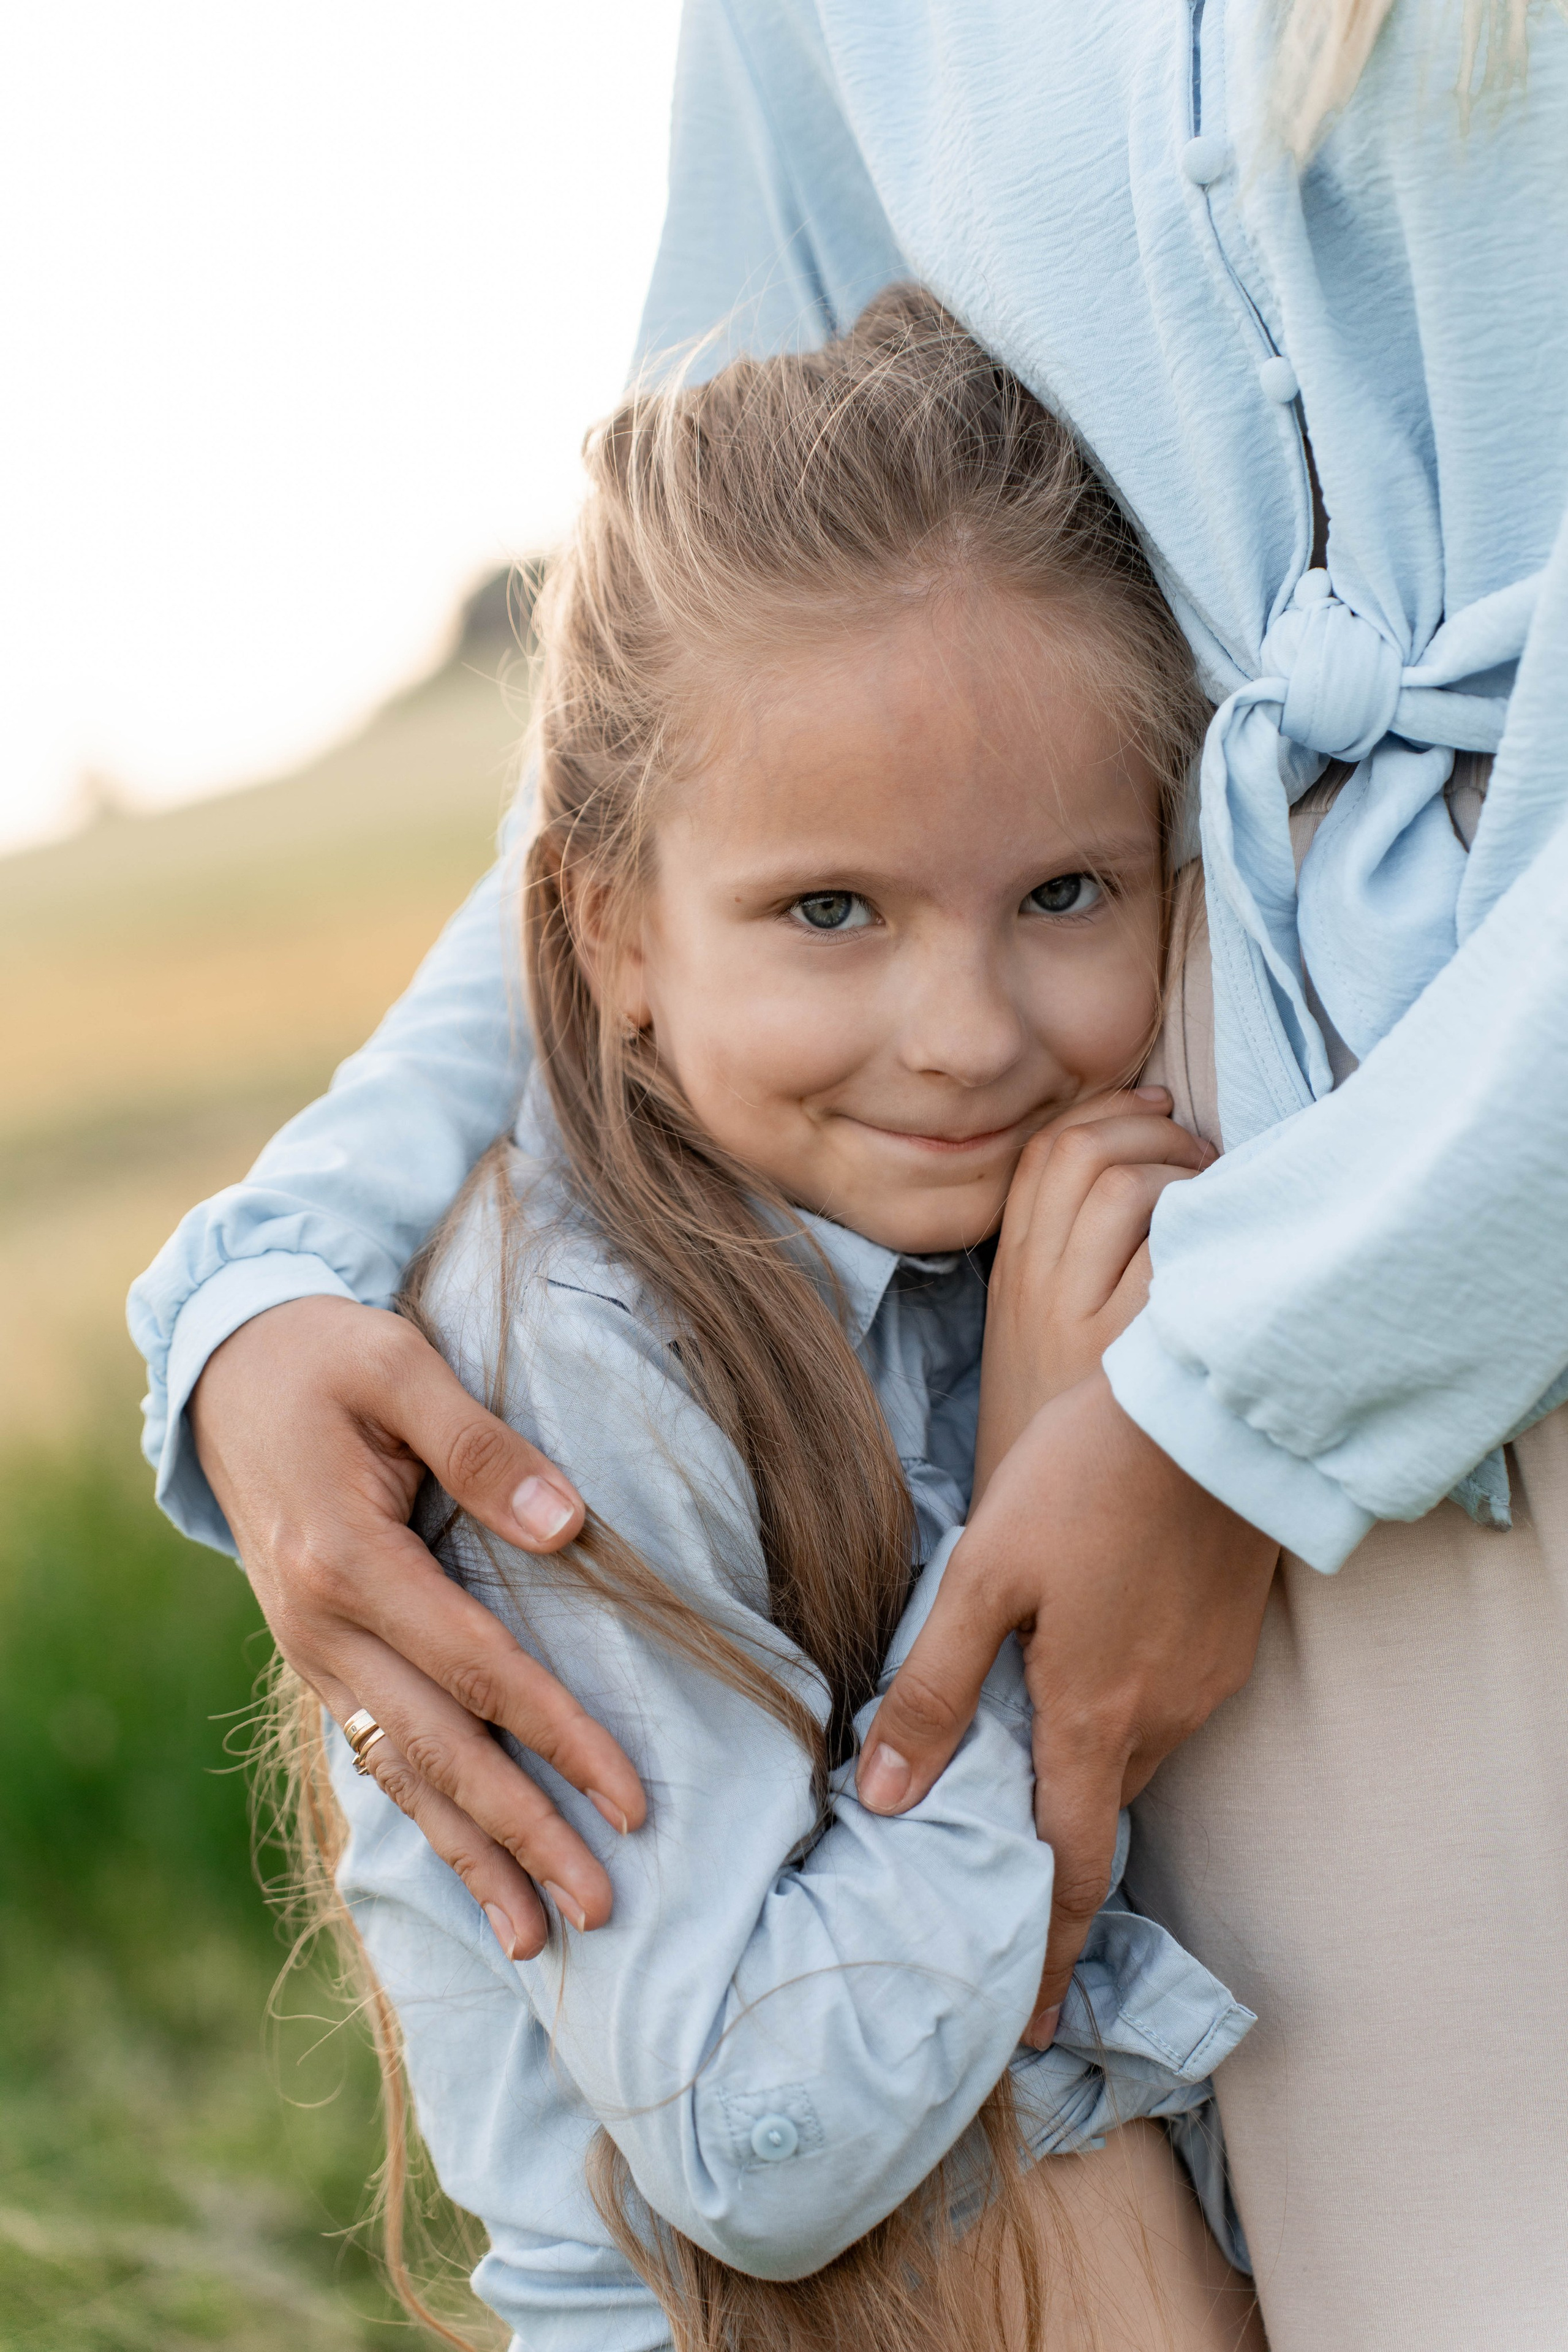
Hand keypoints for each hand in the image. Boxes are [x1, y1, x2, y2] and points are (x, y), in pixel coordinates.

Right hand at [191, 1295, 645, 1957]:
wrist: (224, 1367)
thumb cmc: (328, 1357)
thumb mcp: (401, 1366)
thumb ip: (481, 1444)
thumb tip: (568, 1523)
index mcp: (348, 1562)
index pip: (479, 1670)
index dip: (559, 1738)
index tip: (631, 1800)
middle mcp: (322, 1627)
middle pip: (439, 1751)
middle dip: (523, 1834)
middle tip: (601, 1907)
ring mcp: (312, 1650)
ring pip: (400, 1773)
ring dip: (471, 1856)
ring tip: (534, 1939)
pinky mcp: (318, 1653)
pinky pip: (374, 1749)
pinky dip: (424, 1816)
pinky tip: (468, 1870)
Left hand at [858, 1372, 1276, 2041]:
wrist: (1210, 1410)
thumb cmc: (1085, 1479)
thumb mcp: (984, 1573)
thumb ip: (934, 1686)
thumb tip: (887, 1796)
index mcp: (1092, 1718)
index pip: (1069, 1870)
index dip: (1049, 1954)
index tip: (1030, 2024)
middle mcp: (1160, 1720)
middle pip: (1097, 1816)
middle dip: (1056, 1863)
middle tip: (1002, 1884)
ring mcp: (1205, 1683)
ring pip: (1129, 1760)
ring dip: (1083, 1777)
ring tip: (1027, 1763)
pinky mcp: (1226, 1644)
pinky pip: (1163, 1711)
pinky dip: (1117, 1719)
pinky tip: (1083, 1672)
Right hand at [974, 1086, 1213, 1494]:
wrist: (1030, 1529)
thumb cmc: (1056, 1427)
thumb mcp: (1033, 1334)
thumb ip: (1068, 1260)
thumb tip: (1139, 1177)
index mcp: (1009, 1273)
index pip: (1043, 1152)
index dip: (1105, 1112)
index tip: (1154, 1108)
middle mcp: (1032, 1285)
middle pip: (1082, 1153)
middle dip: (1155, 1130)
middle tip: (1200, 1155)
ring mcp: (1075, 1318)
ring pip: (1122, 1186)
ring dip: (1183, 1170)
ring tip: (1216, 1195)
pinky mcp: (1121, 1356)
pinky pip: (1164, 1252)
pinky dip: (1202, 1228)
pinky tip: (1226, 1248)